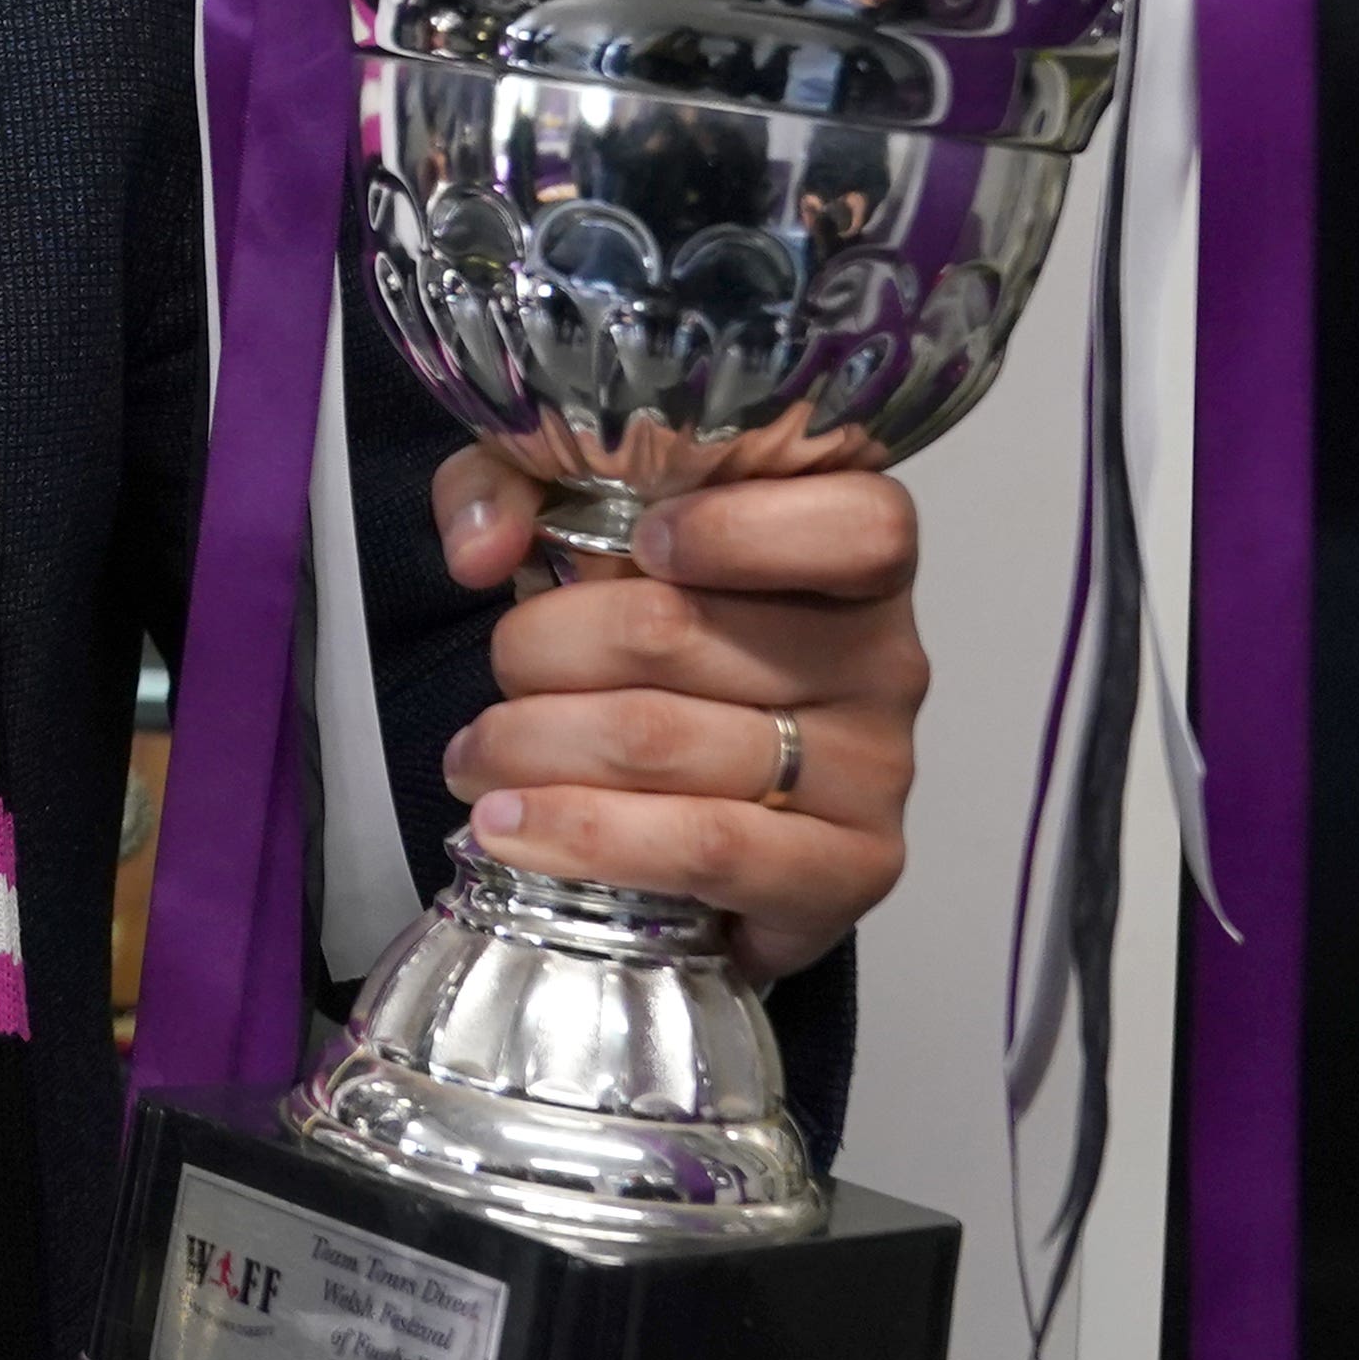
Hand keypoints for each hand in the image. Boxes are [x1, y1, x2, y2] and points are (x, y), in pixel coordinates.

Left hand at [432, 453, 926, 983]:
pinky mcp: (847, 871)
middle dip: (540, 649)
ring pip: (666, 743)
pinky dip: (586, 836)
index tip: (637, 542)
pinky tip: (513, 827)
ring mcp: (875, 772)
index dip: (737, 529)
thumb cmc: (662, 646)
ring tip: (472, 760)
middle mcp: (885, 660)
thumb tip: (480, 547)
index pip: (857, 527)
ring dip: (533, 747)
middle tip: (496, 671)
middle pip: (679, 630)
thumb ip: (514, 488)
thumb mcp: (580, 520)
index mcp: (856, 557)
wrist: (705, 808)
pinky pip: (704, 848)